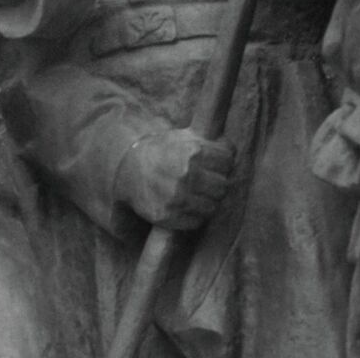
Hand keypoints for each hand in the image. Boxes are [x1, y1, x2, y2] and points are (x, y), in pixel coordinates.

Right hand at [116, 129, 236, 228]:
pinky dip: (195, 215)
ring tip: (196, 193)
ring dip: (207, 201)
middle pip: (223, 186)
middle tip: (206, 180)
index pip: (227, 160)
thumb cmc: (161, 152)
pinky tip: (186, 204)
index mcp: (192, 152)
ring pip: (213, 206)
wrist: (129, 171)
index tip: (216, 163)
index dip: (223, 161)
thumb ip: (208, 142)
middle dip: (217, 183)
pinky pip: (198, 221)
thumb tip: (231, 148)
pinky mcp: (170, 216)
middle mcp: (187, 175)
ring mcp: (178, 198)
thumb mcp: (182, 138)